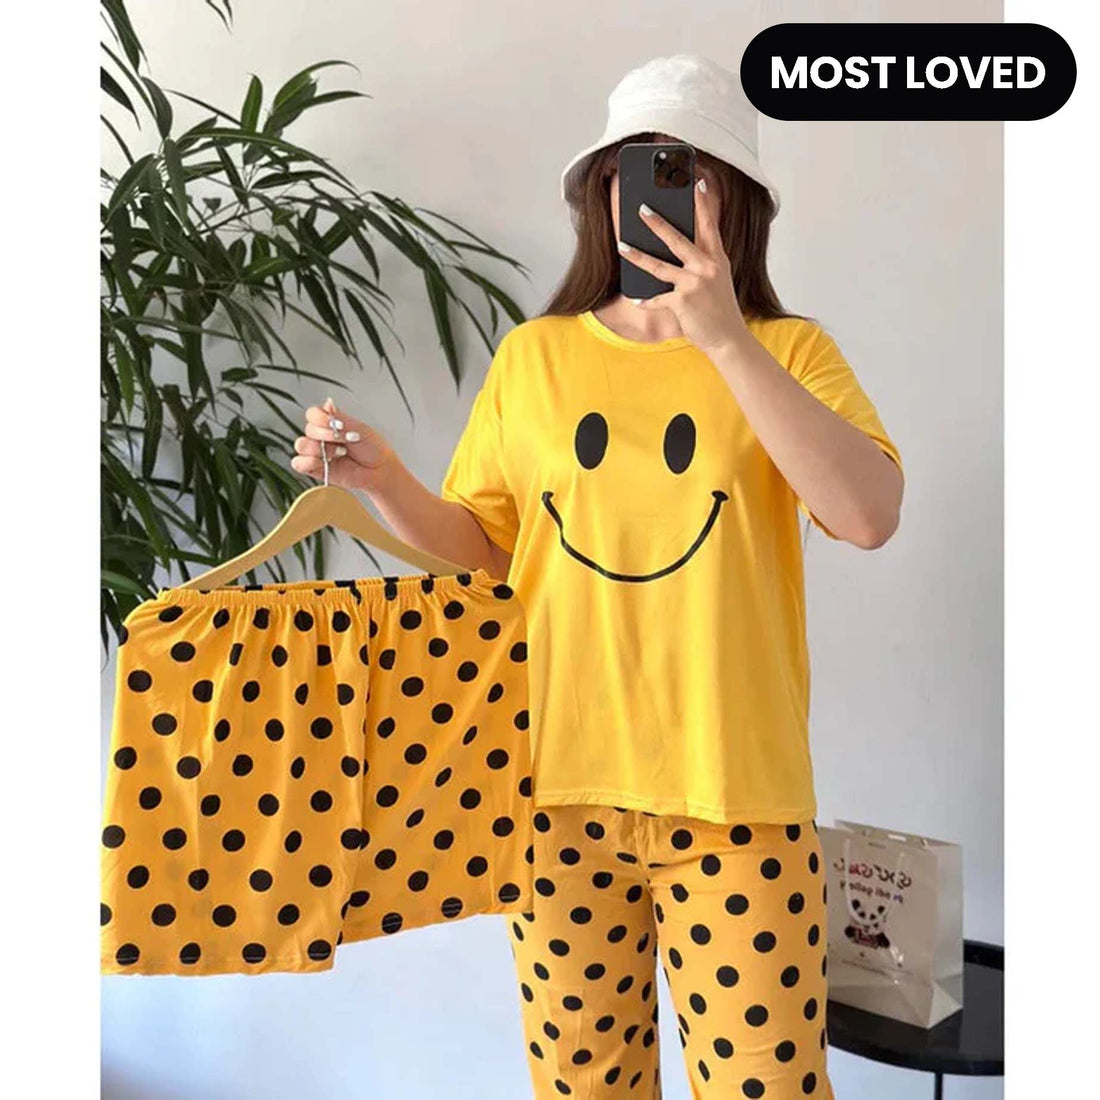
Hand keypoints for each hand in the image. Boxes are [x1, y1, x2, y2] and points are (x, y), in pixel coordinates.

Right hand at [292, 396, 395, 492]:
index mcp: (329, 423)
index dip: (321, 418)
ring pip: (301, 445)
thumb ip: (341, 418)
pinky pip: (299, 463)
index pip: (313, 414)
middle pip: (308, 429)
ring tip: (338, 454)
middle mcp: (320, 436)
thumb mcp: (360, 429)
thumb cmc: (372, 449)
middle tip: (344, 441)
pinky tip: (325, 462)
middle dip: (327, 435)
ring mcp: (316, 452)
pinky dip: (309, 462)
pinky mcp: (314, 468)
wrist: (379, 470)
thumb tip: (328, 404)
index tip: (337, 424)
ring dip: (319, 449)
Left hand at [616, 177, 750, 357]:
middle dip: (658, 223)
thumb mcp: (718, 280)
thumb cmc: (721, 310)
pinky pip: (658, 299)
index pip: (709, 225)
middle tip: (642, 208)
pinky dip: (646, 301)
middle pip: (678, 239)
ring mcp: (694, 284)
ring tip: (622, 246)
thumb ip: (703, 264)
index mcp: (717, 259)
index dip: (702, 203)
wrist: (729, 339)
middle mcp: (706, 268)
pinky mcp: (682, 302)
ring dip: (638, 255)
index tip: (696, 181)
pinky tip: (636, 300)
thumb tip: (678, 251)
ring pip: (660, 266)